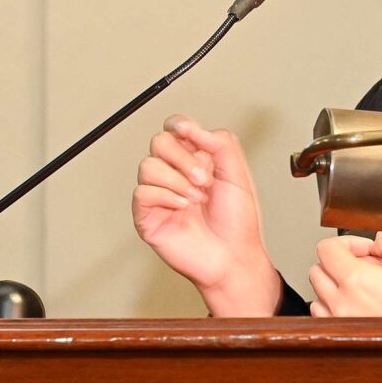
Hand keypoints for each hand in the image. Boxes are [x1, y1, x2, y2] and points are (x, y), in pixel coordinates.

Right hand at [132, 115, 280, 314]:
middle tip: (204, 179)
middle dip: (183, 158)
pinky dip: (166, 196)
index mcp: (196, 160)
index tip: (189, 131)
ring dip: (176, 180)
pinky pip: (142, 192)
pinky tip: (183, 207)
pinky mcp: (147, 215)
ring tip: (196, 198)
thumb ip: (221, 143)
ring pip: (148, 166)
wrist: (233, 257)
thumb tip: (194, 127)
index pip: (175, 129)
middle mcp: (175, 174)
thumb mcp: (239, 174)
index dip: (179, 125)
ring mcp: (160, 194)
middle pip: (159, 142)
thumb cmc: (237, 223)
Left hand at [306, 232, 381, 317]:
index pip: (326, 249)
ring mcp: (342, 323)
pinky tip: (362, 303)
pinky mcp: (347, 337)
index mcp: (358, 281)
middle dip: (342, 261)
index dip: (347, 242)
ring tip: (367, 285)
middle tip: (370, 264)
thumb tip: (378, 239)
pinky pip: (326, 316)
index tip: (365, 248)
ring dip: (337, 284)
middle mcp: (344, 304)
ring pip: (319, 294)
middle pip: (319, 269)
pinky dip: (337, 305)